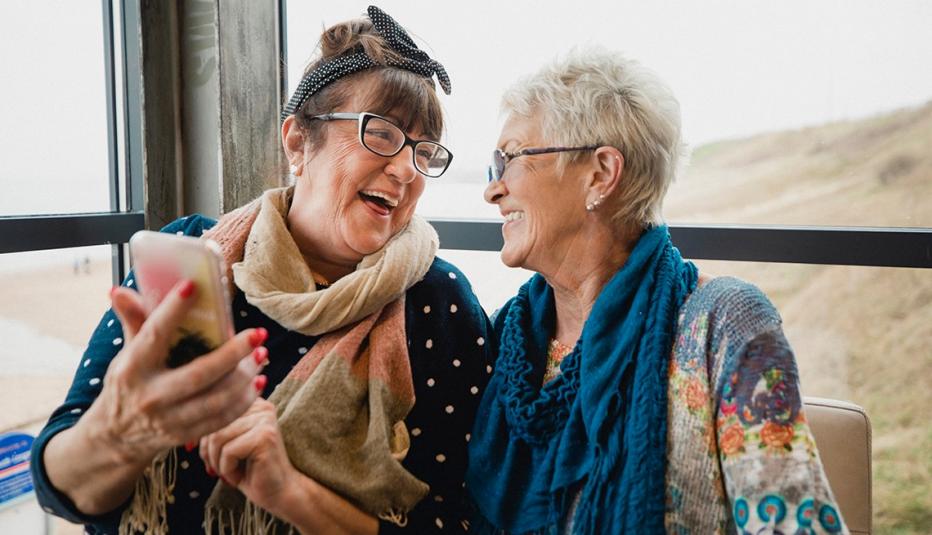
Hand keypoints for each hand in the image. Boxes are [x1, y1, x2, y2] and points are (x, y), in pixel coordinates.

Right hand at [89, 280, 266, 463]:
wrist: (116, 437)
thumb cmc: (128, 383)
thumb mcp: (126, 354)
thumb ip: (133, 322)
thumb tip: (120, 290)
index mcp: (132, 368)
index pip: (154, 334)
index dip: (173, 311)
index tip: (194, 286)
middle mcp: (150, 396)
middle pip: (199, 374)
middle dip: (232, 353)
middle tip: (257, 334)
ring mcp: (169, 420)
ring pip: (216, 400)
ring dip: (245, 377)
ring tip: (261, 355)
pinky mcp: (185, 435)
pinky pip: (221, 419)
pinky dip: (244, 401)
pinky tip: (258, 381)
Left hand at [200, 398, 296, 513]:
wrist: (278, 493)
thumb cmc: (250, 470)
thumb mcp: (228, 443)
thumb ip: (215, 427)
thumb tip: (186, 422)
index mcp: (252, 403)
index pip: (213, 411)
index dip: (204, 437)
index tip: (208, 456)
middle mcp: (261, 406)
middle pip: (213, 424)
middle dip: (209, 452)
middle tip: (219, 469)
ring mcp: (265, 420)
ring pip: (218, 438)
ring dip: (218, 462)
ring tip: (231, 472)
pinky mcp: (265, 437)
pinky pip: (228, 451)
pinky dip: (227, 469)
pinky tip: (239, 476)